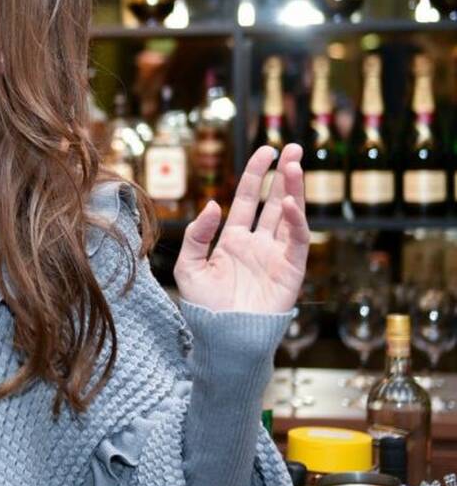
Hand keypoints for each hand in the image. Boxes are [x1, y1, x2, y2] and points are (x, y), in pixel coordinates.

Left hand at [174, 144, 309, 314]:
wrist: (222, 337)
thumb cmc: (204, 307)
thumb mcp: (189, 266)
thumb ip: (197, 234)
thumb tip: (215, 204)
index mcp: (233, 240)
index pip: (248, 199)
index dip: (257, 174)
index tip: (266, 151)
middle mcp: (258, 243)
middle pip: (274, 201)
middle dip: (284, 175)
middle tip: (293, 148)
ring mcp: (275, 256)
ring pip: (289, 216)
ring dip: (293, 190)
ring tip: (295, 164)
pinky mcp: (290, 271)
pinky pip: (296, 241)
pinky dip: (296, 221)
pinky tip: (292, 203)